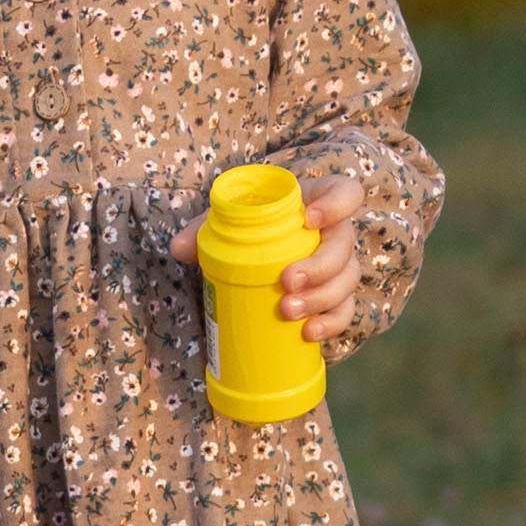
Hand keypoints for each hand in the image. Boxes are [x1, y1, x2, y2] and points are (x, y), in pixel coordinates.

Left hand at [168, 170, 367, 345]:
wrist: (260, 256)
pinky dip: (331, 323)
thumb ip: (203, 230)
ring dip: (321, 298)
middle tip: (287, 281)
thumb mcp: (228, 223)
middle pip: (345, 245)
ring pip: (347, 280)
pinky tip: (309, 332)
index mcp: (316, 201)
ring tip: (288, 311)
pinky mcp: (338, 297)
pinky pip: (346, 311)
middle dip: (320, 266)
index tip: (308, 219)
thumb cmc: (250, 230)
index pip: (345, 193)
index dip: (335, 204)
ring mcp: (340, 266)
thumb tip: (178, 249)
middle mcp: (335, 232)